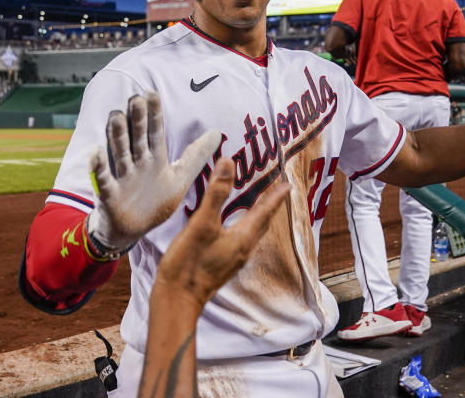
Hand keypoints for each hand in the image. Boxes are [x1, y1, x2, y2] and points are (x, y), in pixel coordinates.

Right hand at [87, 91, 220, 251]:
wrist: (133, 231)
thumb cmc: (156, 202)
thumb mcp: (180, 178)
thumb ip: (197, 156)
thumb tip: (217, 132)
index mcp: (154, 159)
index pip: (155, 133)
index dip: (154, 115)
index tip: (152, 93)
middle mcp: (137, 164)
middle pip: (137, 138)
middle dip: (136, 120)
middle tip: (135, 98)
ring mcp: (123, 178)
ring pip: (120, 153)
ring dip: (117, 136)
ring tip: (115, 116)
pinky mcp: (110, 195)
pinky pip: (104, 179)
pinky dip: (99, 166)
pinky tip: (95, 152)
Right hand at [153, 157, 290, 308]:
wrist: (177, 300)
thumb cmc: (189, 264)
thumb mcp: (202, 223)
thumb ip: (216, 194)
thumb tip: (228, 163)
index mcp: (243, 237)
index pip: (265, 211)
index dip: (276, 196)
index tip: (288, 184)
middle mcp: (243, 249)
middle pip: (262, 222)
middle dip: (271, 206)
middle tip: (278, 192)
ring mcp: (233, 259)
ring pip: (253, 233)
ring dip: (259, 218)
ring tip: (260, 207)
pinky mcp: (222, 265)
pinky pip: (242, 241)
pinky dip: (245, 228)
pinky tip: (235, 229)